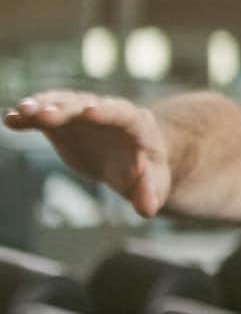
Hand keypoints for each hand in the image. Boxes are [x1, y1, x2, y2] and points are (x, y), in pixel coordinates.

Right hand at [5, 91, 172, 215]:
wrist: (129, 160)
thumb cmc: (146, 173)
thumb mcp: (154, 185)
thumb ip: (150, 193)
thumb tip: (147, 209)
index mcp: (137, 125)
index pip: (123, 114)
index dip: (107, 112)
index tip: (90, 112)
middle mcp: (108, 112)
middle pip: (87, 106)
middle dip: (67, 110)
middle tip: (45, 115)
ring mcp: (83, 114)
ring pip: (63, 104)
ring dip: (42, 107)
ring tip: (21, 112)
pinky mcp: (63, 121)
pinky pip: (44, 114)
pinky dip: (29, 116)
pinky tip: (11, 119)